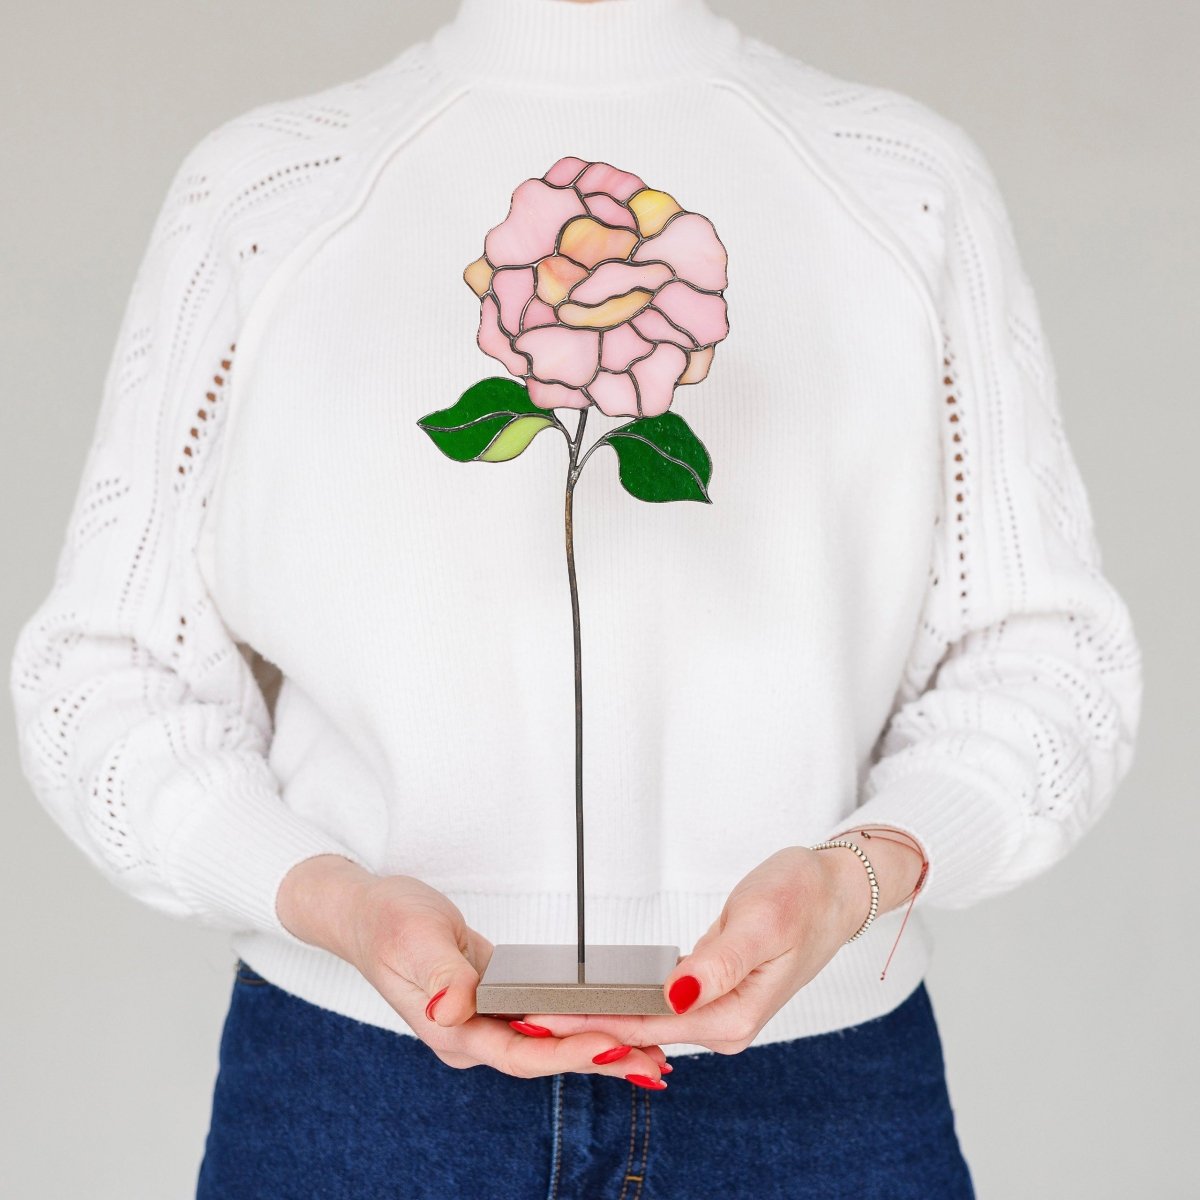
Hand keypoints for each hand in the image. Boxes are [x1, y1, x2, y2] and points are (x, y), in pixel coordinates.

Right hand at [276, 855, 669, 1082]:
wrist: (364, 910)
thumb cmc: (384, 921)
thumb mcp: (411, 939)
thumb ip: (439, 976)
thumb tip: (455, 1010)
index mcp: (451, 1031)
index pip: (521, 1053)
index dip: (568, 1053)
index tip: (613, 1047)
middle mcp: (470, 1035)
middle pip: (544, 1056)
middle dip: (599, 1059)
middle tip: (653, 1062)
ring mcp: (481, 1020)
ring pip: (548, 1041)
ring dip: (596, 1045)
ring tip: (648, 1052)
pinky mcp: (492, 1000)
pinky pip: (541, 1018)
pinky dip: (575, 1021)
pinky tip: (607, 1020)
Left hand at [520, 833, 925, 1054]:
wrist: (835, 889)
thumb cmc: (803, 898)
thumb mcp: (761, 923)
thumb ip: (718, 964)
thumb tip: (675, 996)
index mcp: (734, 1016)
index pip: (645, 1027)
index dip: (589, 1021)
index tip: (542, 1015)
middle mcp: (724, 1024)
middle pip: (639, 1031)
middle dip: (581, 1025)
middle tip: (523, 1013)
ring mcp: (718, 1012)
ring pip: (645, 1020)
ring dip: (598, 1015)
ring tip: (543, 1007)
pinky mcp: (713, 994)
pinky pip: (658, 1005)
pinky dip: (623, 1001)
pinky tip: (592, 997)